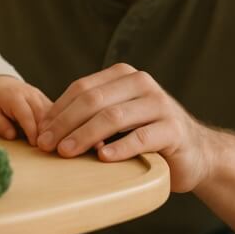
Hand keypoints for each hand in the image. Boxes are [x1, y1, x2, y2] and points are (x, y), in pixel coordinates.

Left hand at [0, 75, 52, 145]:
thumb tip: (12, 136)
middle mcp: (30, 94)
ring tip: (52, 143)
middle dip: (45, 130)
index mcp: (14, 96)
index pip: (26, 115)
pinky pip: (52, 110)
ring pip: (50, 112)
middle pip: (42, 113)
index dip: (32, 131)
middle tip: (46, 147)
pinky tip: (54, 135)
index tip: (34, 145)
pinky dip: (55, 122)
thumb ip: (0, 125)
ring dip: (52, 127)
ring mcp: (39, 95)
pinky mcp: (44, 98)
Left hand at [36, 63, 213, 191]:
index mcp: (123, 75)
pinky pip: (141, 137)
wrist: (195, 153)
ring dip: (85, 135)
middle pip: (93, 100)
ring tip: (66, 152)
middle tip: (46, 145)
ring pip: (113, 117)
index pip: (81, 89)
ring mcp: (160, 104)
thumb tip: (45, 126)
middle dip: (65, 123)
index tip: (39, 132)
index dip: (57, 111)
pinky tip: (102, 158)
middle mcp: (142, 83)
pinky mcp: (173, 130)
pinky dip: (119, 147)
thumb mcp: (117, 117)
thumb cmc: (146, 135)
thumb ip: (90, 114)